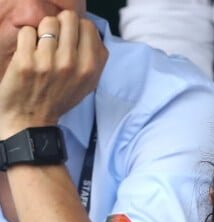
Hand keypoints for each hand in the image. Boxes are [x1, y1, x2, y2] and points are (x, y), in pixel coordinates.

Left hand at [0, 10, 107, 137]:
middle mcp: (71, 64)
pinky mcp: (26, 61)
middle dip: (61, 26)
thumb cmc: (59, 99)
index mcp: (89, 69)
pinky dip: (27, 39)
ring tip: (42, 48)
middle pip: (68, 18)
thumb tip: (92, 31)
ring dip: (43, 32)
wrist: (31, 119)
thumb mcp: (88, 85)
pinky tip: (29, 53)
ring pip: (47, 22)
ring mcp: (48, 62)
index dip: (78, 29)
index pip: (88, 26)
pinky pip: (27, 31)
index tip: (71, 39)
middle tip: (55, 41)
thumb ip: (96, 59)